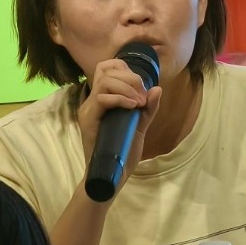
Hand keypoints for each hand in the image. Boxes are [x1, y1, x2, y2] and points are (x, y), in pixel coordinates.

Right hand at [77, 58, 162, 185]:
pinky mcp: (88, 120)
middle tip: (143, 96)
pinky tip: (133, 107)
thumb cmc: (122, 152)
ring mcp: (88, 109)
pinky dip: (120, 99)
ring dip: (126, 87)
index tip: (141, 86)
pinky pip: (102, 99)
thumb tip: (157, 88)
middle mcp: (92, 100)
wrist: (111, 176)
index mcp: (101, 98)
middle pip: (106, 70)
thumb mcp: (139, 126)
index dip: (125, 69)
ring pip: (104, 81)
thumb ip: (147, 109)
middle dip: (131, 78)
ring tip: (139, 102)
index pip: (106, 68)